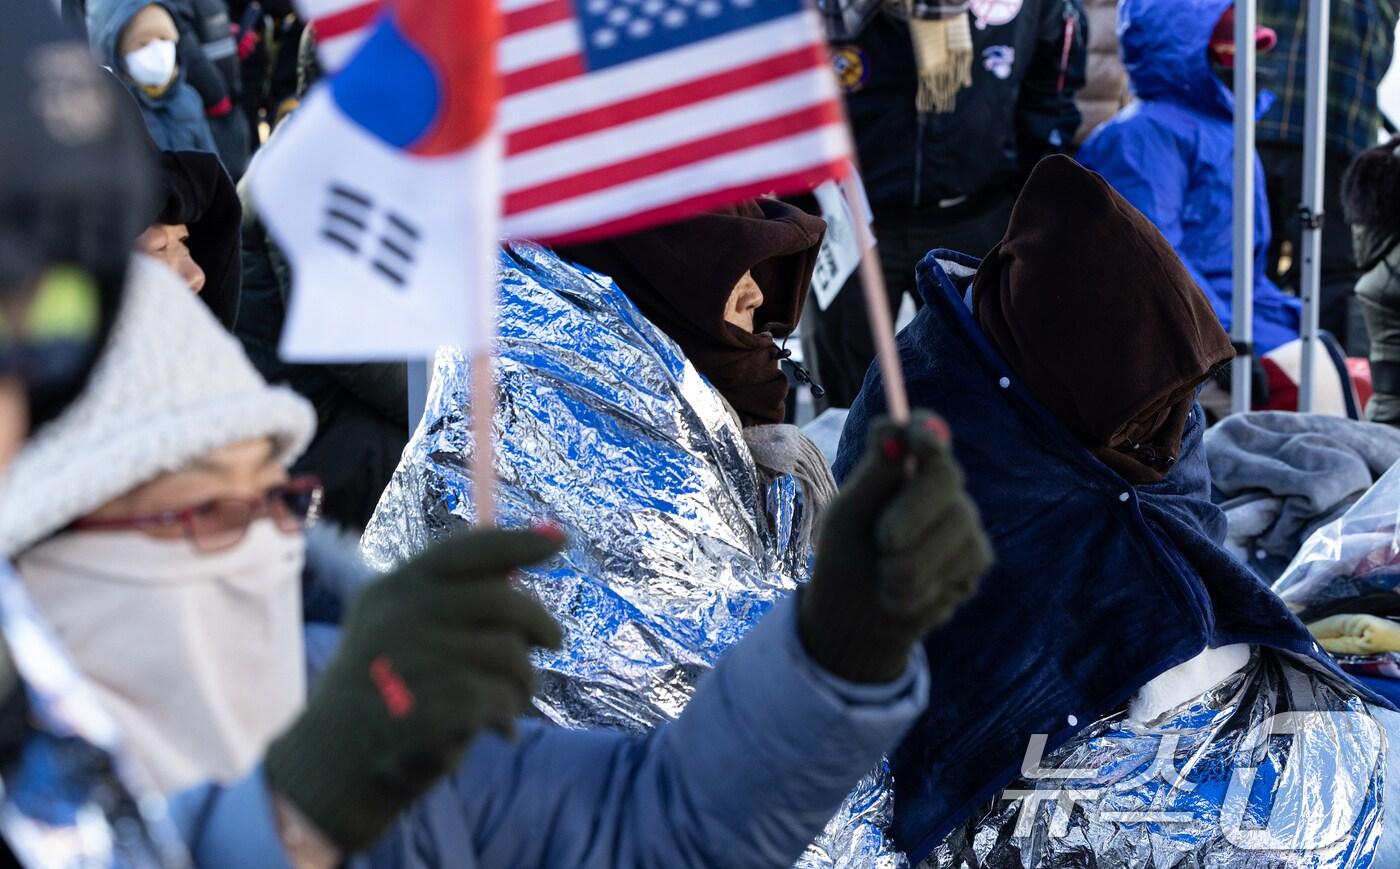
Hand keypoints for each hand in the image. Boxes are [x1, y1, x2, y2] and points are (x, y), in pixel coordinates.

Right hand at [265, 527, 564, 852]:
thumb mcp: (396, 633)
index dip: (516, 542)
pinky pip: (500, 699)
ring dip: (524, 682)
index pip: (464, 552)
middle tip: (555, 641)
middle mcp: (399, 616)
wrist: (329, 775)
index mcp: (390, 591)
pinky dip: (507, 717)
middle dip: (540, 622)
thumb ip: (449, 602)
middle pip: (502, 599)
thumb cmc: (378, 700)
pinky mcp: (429, 707)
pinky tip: (499, 731)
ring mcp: (412, 660)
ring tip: (514, 703)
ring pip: (510, 654)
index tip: (557, 540)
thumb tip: (522, 569)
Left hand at [800, 413, 992, 682]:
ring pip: (954, 527)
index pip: (925, 433)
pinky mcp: (977, 557)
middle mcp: (941, 486)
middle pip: (946, 475)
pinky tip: (904, 595)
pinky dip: (921, 589)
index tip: (915, 436)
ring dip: (907, 564)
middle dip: (912, 512)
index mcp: (904, 466)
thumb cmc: (846, 555)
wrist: (856, 616)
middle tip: (884, 541)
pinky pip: (960, 564)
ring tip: (884, 577)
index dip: (925, 431)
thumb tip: (891, 427)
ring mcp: (964, 520)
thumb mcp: (847, 517)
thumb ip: (872, 476)